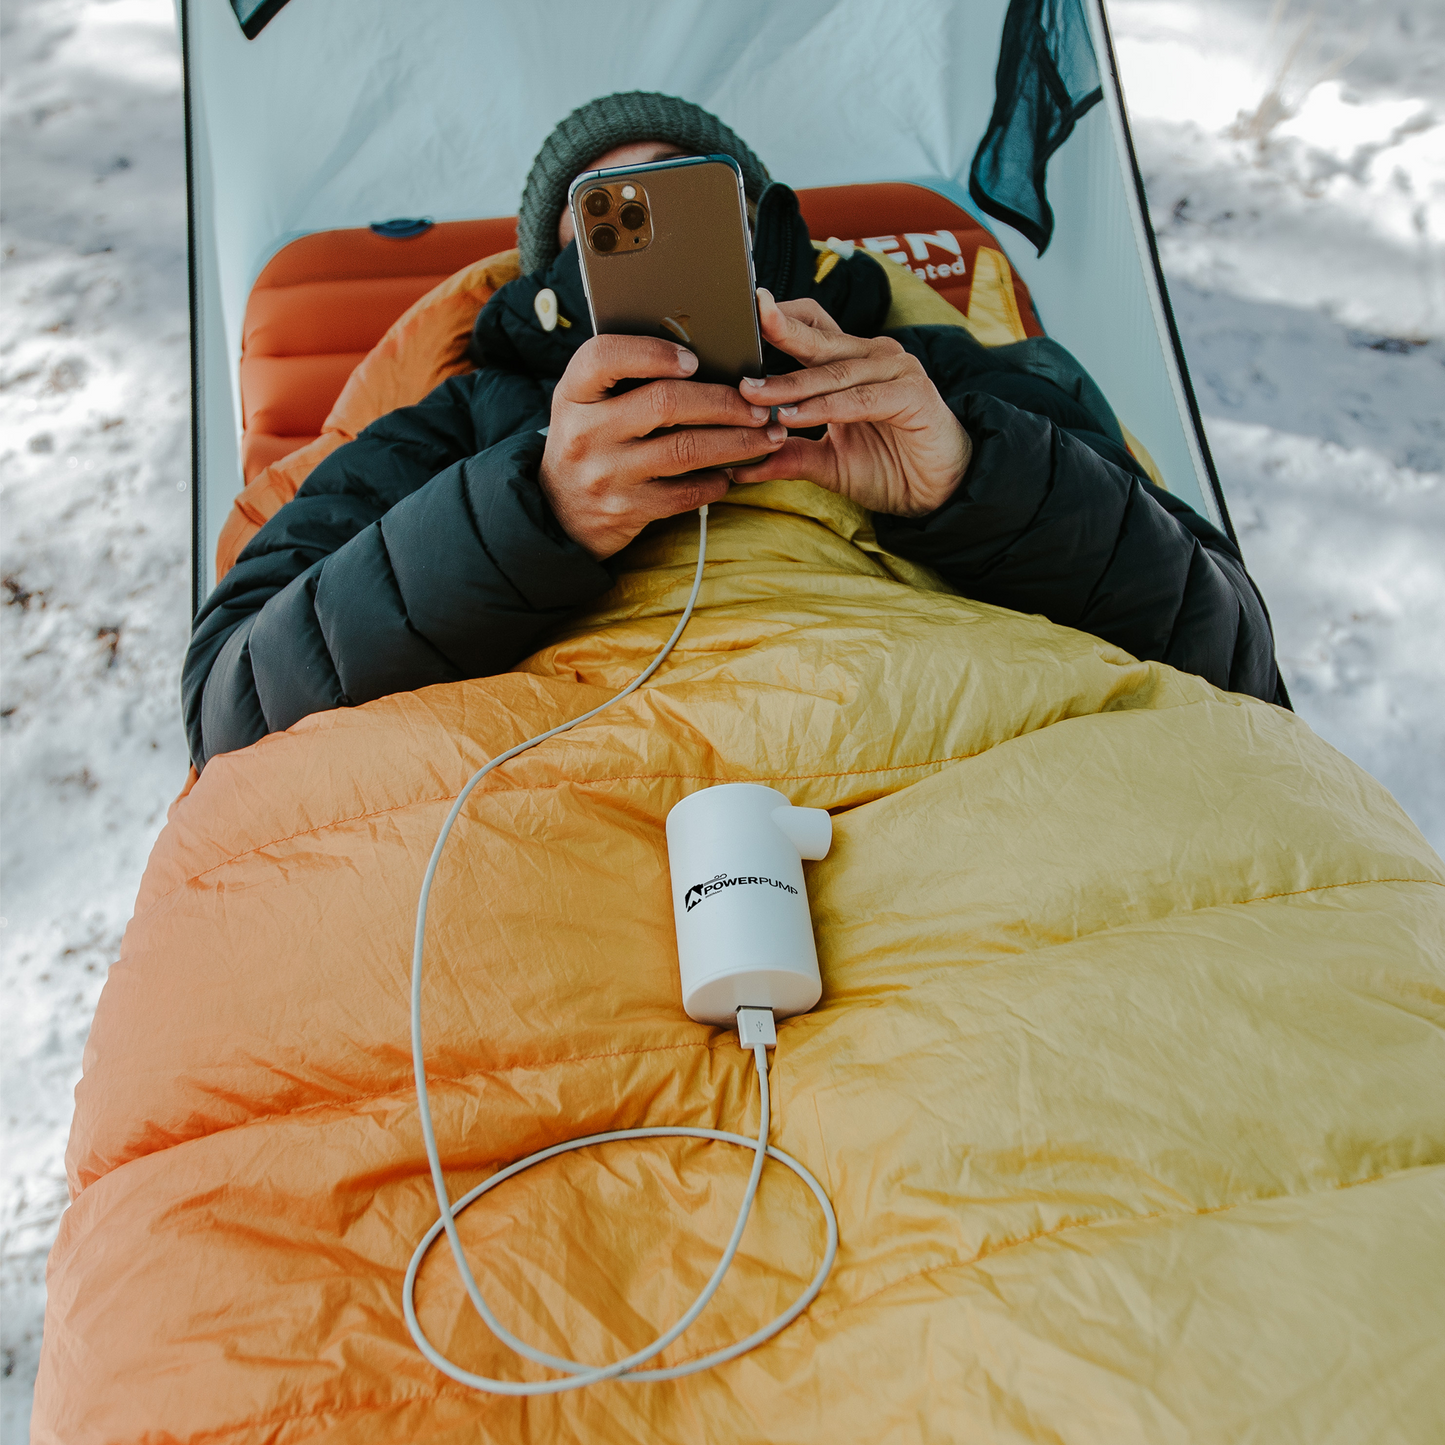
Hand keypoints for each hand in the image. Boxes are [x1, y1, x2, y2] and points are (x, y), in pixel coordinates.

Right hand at [540, 335, 785, 558]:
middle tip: (759, 405)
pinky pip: (684, 494)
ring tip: (766, 437)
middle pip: (664, 403)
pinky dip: (716, 482)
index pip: (604, 356)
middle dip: (723, 401)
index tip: (695, 359)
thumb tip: (701, 352)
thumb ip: (623, 379)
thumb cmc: (588, 444)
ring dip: (736, 442)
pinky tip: (731, 473)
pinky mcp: (627, 510)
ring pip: (685, 450)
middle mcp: (585, 433)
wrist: (558, 513)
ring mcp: (606, 474)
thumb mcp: (586, 406)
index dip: (653, 353)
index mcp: (573, 394)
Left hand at [731, 289, 971, 516]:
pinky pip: (860, 399)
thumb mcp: (826, 463)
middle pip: (818, 339)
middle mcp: (872, 356)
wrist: (938, 491)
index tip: (743, 312)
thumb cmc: (888, 467)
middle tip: (739, 329)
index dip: (780, 319)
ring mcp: (895, 371)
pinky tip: (794, 416)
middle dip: (778, 332)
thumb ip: (788, 456)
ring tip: (754, 395)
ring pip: (833, 373)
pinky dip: (825, 408)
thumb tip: (739, 465)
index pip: (811, 328)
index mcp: (850, 363)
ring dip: (792, 385)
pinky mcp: (913, 394)